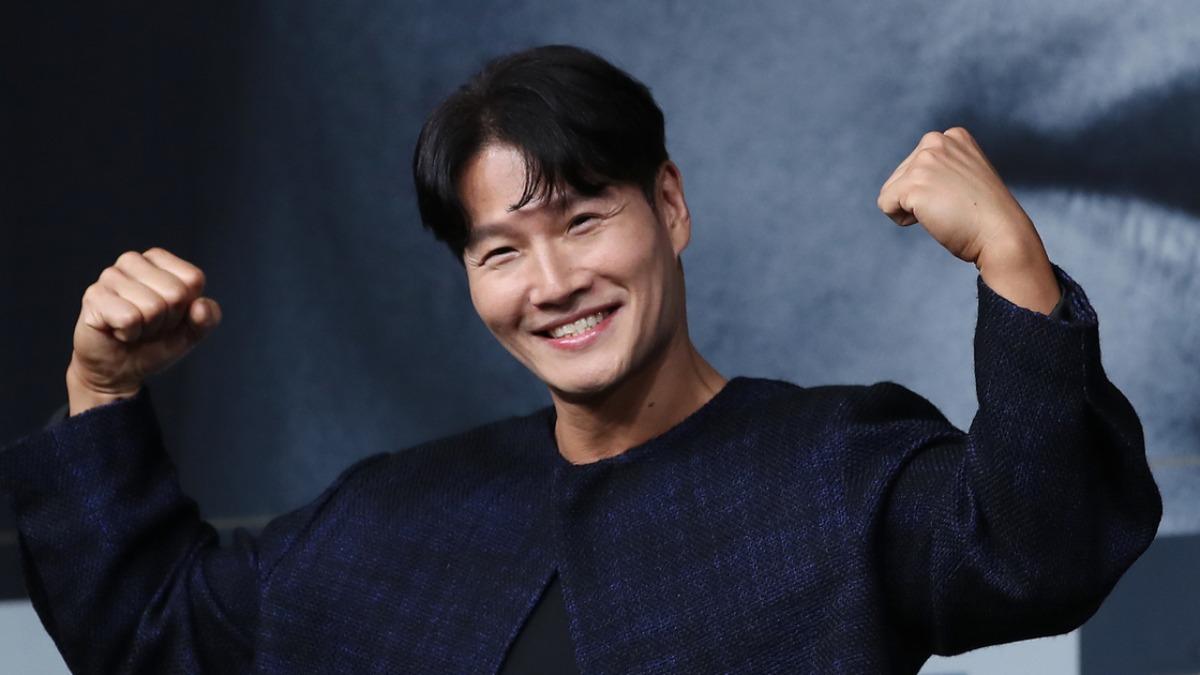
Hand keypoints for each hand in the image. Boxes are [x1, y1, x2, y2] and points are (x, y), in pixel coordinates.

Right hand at [66, 248, 221, 414]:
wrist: (118, 370)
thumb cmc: (154, 343)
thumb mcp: (191, 333)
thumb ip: (207, 318)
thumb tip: (200, 304)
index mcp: (159, 260)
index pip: (193, 279)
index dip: (187, 308)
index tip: (169, 316)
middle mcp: (133, 261)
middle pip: (175, 293)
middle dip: (167, 320)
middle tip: (148, 325)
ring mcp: (110, 276)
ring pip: (153, 307)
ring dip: (147, 328)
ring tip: (133, 328)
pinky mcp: (94, 296)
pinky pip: (130, 318)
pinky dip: (129, 333)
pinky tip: (117, 331)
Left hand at [876, 127, 1060, 313]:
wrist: (1001, 234)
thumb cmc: (985, 215)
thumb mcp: (965, 176)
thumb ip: (943, 167)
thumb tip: (914, 179)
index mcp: (953, 136)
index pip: (916, 165)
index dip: (932, 189)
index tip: (960, 195)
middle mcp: (937, 141)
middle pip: (899, 177)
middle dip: (919, 198)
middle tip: (953, 206)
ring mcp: (925, 160)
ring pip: (890, 191)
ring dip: (911, 209)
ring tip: (945, 210)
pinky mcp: (913, 183)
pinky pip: (885, 205)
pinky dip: (902, 219)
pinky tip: (933, 218)